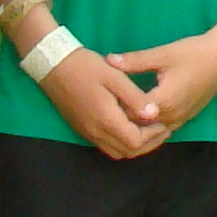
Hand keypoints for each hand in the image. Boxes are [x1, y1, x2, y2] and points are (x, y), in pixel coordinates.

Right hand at [40, 47, 167, 159]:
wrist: (53, 65)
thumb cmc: (85, 67)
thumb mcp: (115, 76)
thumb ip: (135, 97)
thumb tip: (154, 114)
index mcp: (106, 119)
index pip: (135, 141)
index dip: (153, 135)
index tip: (164, 122)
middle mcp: (96, 132)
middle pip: (128, 152)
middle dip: (148, 144)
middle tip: (162, 129)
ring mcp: (88, 133)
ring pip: (117, 152)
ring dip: (135, 146)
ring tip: (149, 130)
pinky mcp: (83, 129)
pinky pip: (106, 145)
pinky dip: (122, 143)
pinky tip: (130, 128)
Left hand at [103, 27, 216, 136]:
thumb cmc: (193, 53)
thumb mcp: (162, 54)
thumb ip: (134, 61)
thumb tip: (108, 60)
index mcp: (162, 102)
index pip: (129, 114)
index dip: (113, 109)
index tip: (99, 101)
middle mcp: (171, 117)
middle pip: (139, 128)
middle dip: (121, 121)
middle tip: (103, 112)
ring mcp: (180, 120)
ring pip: (152, 133)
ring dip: (136, 127)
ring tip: (117, 119)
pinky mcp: (186, 118)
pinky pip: (163, 130)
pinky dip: (150, 128)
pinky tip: (139, 121)